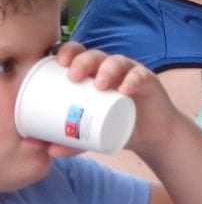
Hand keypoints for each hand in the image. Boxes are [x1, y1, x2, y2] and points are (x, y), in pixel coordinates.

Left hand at [49, 42, 178, 157]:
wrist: (150, 135)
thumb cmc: (117, 126)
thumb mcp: (91, 136)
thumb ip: (72, 142)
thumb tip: (49, 150)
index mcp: (93, 75)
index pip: (79, 54)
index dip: (69, 52)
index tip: (59, 63)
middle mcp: (111, 70)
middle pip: (95, 55)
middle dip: (83, 61)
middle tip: (74, 77)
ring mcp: (130, 73)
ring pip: (118, 62)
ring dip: (107, 70)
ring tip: (100, 85)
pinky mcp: (148, 81)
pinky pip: (140, 76)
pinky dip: (133, 80)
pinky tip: (125, 89)